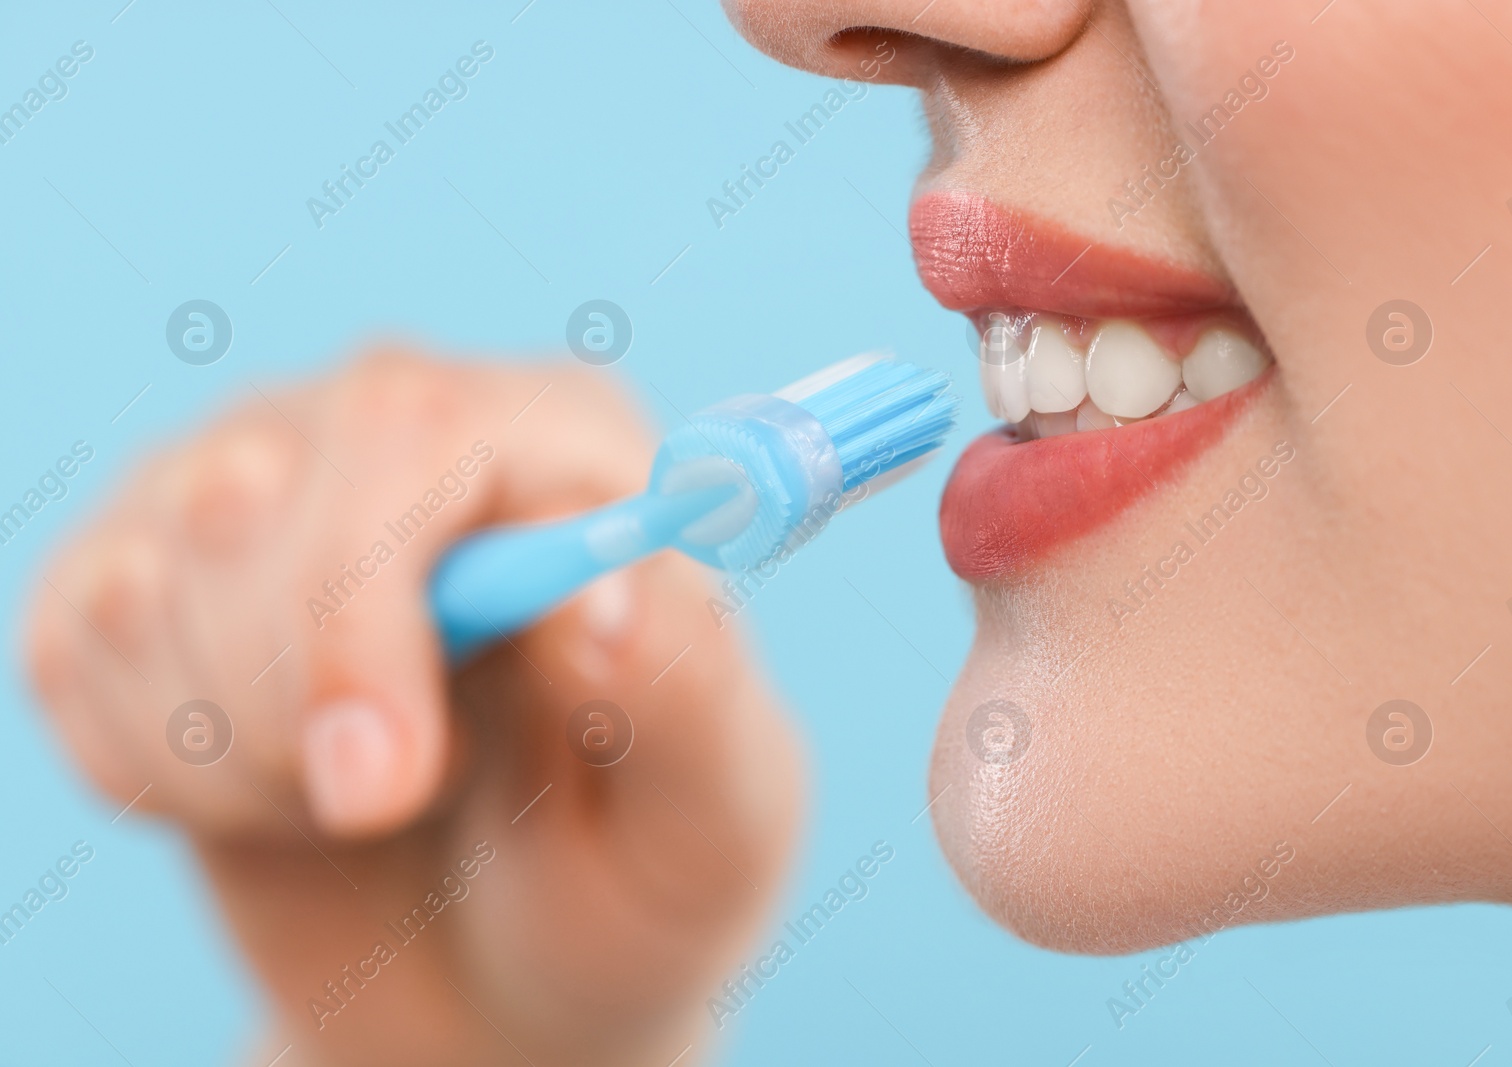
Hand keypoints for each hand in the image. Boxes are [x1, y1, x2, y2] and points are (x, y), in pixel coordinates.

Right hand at [25, 349, 801, 1065]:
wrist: (505, 981)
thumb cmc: (628, 880)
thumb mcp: (711, 814)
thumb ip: (687, 689)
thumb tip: (598, 591)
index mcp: (563, 450)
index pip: (412, 429)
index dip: (364, 603)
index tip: (385, 783)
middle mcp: (403, 434)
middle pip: (248, 493)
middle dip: (296, 704)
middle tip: (383, 809)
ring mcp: (261, 490)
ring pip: (147, 588)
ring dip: (243, 760)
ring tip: (364, 801)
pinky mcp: (147, 572)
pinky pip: (72, 649)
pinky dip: (162, 772)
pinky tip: (272, 794)